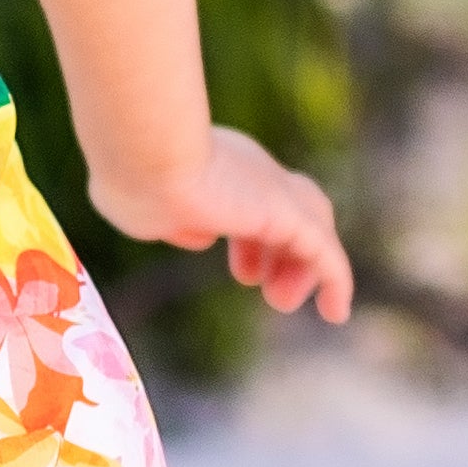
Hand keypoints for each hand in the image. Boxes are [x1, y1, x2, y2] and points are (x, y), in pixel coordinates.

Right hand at [95, 120, 354, 327]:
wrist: (145, 152)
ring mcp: (271, 188)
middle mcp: (249, 167)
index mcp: (214, 163)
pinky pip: (327, 254)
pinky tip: (336, 314)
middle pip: (285, 205)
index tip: (238, 269)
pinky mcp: (288, 214)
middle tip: (253, 280)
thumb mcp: (144, 209)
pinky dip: (335, 282)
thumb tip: (199, 237)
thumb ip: (170, 222)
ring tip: (280, 301)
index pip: (246, 198)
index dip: (245, 238)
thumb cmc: (131, 179)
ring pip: (310, 226)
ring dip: (300, 268)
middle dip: (275, 247)